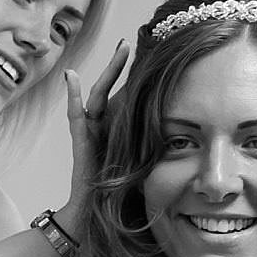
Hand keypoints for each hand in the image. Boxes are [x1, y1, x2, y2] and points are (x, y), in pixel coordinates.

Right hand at [57, 32, 136, 235]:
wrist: (95, 214)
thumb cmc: (121, 193)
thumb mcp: (143, 164)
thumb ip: (154, 148)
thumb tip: (184, 141)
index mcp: (117, 130)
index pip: (126, 98)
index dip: (133, 78)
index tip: (147, 57)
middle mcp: (103, 128)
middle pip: (109, 90)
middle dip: (118, 66)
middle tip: (127, 43)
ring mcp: (90, 133)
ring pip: (97, 97)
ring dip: (106, 73)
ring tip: (117, 51)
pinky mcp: (81, 142)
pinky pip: (76, 117)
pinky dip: (73, 97)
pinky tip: (71, 78)